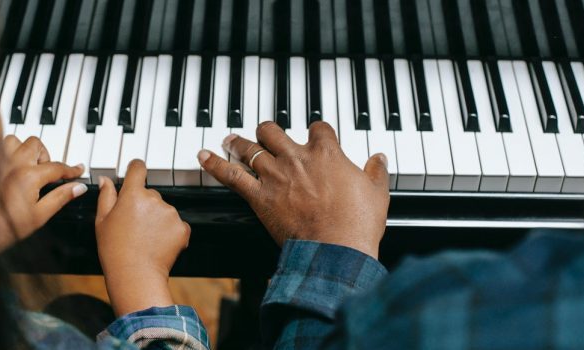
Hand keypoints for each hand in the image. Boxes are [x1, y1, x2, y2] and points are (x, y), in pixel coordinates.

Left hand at [0, 136, 87, 251]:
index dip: (71, 170)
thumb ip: (61, 197)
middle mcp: (13, 164)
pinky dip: (9, 153)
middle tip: (48, 173)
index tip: (78, 170)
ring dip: (26, 150)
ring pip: (16, 141)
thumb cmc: (6, 227)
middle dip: (46, 156)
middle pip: (37, 145)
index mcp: (28, 176)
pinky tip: (13, 167)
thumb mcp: (41, 215)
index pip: (57, 167)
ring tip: (30, 165)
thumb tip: (78, 188)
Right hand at [95, 160, 190, 315]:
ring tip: (144, 238)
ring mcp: (171, 213)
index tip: (135, 172)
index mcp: (133, 194)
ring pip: (164, 209)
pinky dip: (169, 232)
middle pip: (151, 193)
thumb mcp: (102, 221)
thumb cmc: (115, 250)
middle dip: (144, 204)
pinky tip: (157, 244)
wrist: (136, 275)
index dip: (136, 169)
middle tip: (133, 225)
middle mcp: (155, 199)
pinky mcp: (183, 228)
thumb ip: (106, 196)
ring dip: (157, 219)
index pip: (138, 168)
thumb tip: (106, 180)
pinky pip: (176, 224)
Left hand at [198, 121, 388, 257]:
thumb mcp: (377, 193)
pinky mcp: (259, 196)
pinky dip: (215, 164)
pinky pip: (231, 175)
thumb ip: (376, 172)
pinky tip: (203, 155)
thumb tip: (379, 159)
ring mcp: (275, 176)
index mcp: (327, 153)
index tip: (316, 135)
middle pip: (274, 131)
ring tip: (230, 139)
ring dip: (238, 142)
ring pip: (250, 148)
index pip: (318, 128)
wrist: (336, 249)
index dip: (316, 131)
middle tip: (264, 133)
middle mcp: (297, 158)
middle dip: (267, 131)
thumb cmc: (358, 224)